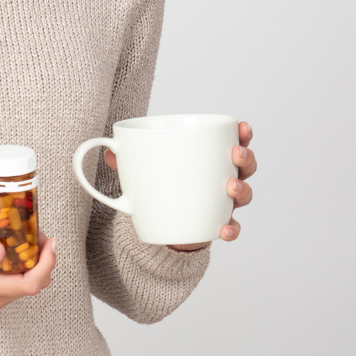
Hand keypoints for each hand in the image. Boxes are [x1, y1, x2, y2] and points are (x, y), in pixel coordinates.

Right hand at [0, 222, 56, 311]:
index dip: (46, 264)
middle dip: (44, 259)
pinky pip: (20, 280)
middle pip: (35, 284)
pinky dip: (27, 263)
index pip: (30, 284)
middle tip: (39, 234)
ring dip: (37, 261)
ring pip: (30, 283)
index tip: (50, 243)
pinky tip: (22, 246)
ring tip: (31, 237)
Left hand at [107, 120, 257, 251]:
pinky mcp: (217, 225)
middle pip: (246, 166)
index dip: (244, 134)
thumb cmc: (163, 188)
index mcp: (212, 159)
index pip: (235, 142)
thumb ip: (130, 163)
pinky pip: (232, 228)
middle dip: (246, 158)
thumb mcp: (146, 172)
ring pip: (245, 195)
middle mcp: (224, 179)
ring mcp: (224, 203)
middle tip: (235, 154)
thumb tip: (110, 152)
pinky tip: (223, 229)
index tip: (242, 126)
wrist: (165, 225)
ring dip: (242, 189)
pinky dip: (231, 229)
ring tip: (230, 187)